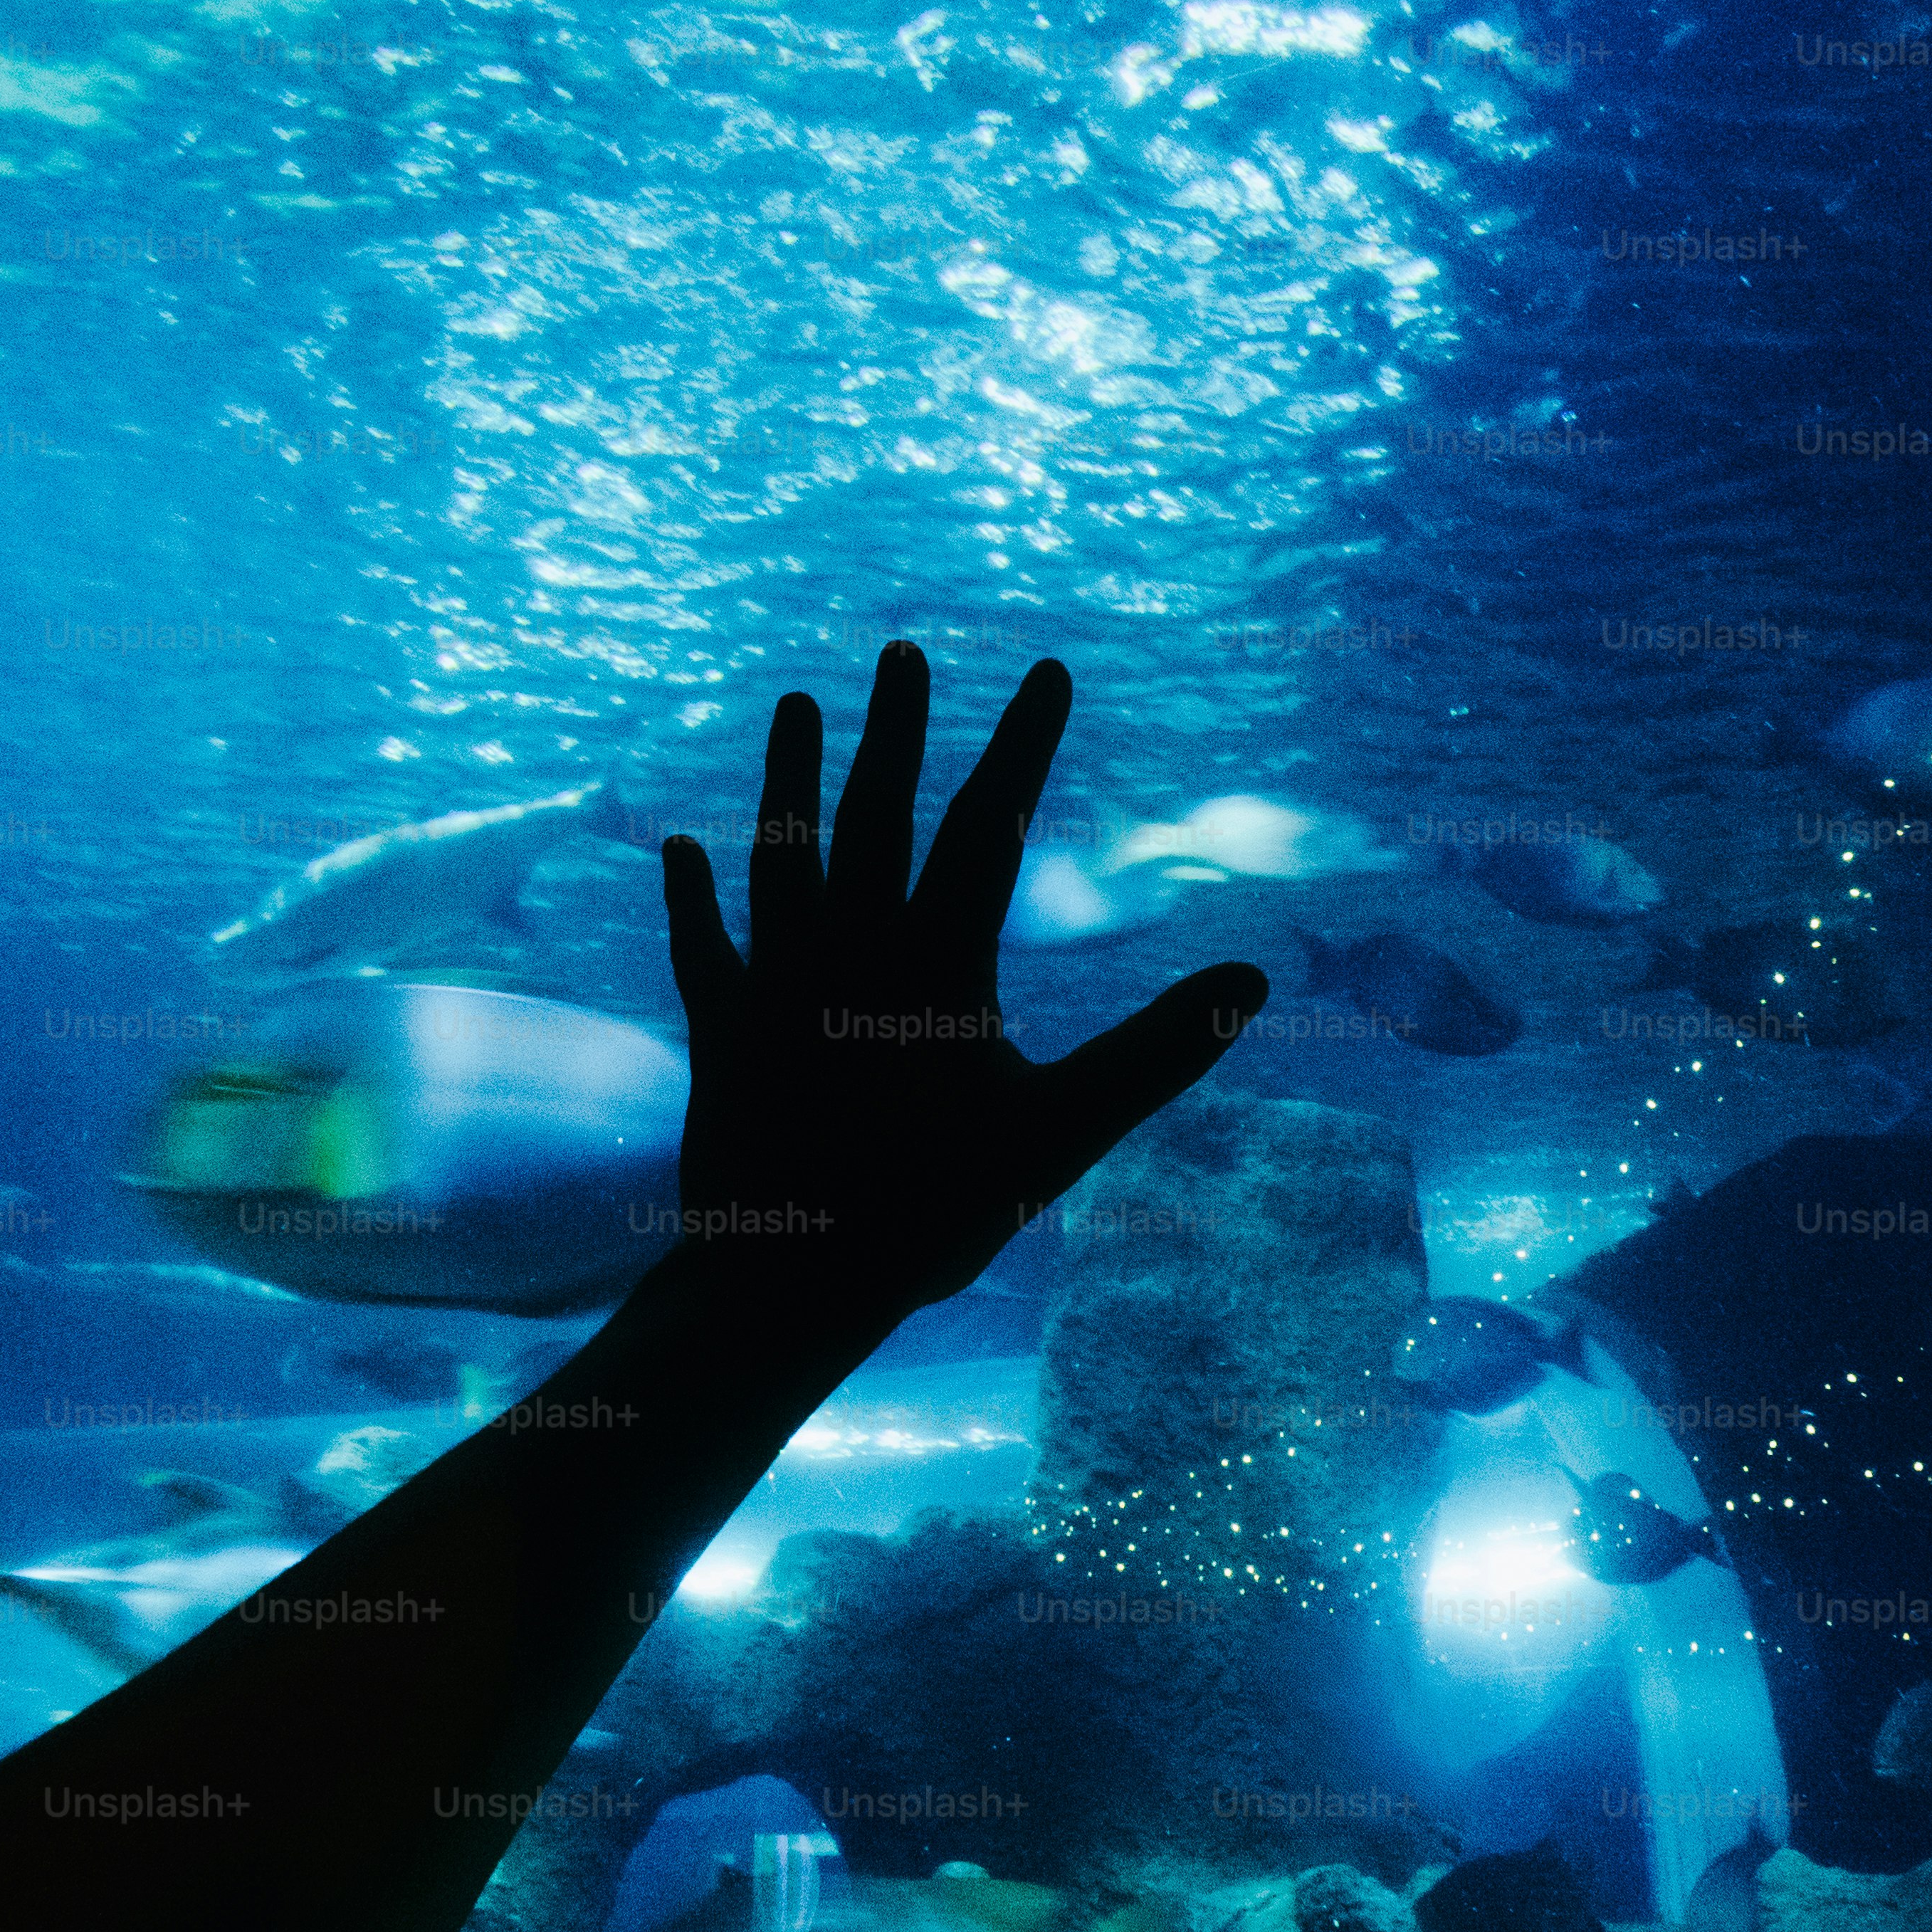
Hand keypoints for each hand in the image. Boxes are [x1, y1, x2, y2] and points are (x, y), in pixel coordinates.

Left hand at [659, 644, 1264, 1333]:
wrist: (788, 1279)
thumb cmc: (935, 1212)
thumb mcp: (1063, 1132)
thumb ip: (1159, 1051)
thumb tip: (1253, 979)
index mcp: (936, 964)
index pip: (987, 827)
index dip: (1021, 743)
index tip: (1048, 670)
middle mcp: (848, 952)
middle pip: (874, 816)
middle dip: (894, 729)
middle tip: (902, 652)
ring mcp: (775, 986)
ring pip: (780, 856)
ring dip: (789, 777)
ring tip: (795, 705)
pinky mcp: (720, 1031)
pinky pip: (701, 947)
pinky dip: (691, 896)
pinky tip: (678, 847)